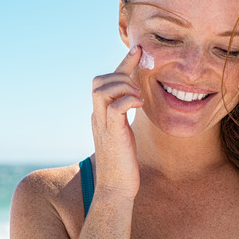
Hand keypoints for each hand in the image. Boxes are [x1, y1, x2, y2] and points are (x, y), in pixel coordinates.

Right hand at [91, 45, 143, 199]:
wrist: (116, 188)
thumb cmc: (123, 164)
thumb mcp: (124, 134)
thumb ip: (124, 117)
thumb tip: (133, 103)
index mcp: (100, 115)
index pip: (107, 82)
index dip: (123, 64)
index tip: (138, 50)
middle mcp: (97, 116)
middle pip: (99, 81)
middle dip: (121, 76)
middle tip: (138, 89)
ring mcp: (103, 125)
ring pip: (103, 89)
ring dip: (125, 87)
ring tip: (139, 99)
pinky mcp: (112, 134)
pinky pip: (117, 107)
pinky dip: (129, 100)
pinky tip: (140, 106)